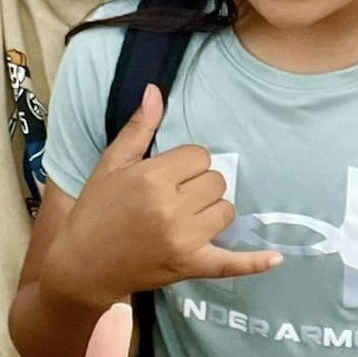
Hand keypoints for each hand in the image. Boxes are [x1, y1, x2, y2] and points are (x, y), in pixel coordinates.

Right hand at [49, 87, 282, 309]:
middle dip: (199, 185)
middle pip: (216, 181)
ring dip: (212, 211)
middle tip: (173, 198)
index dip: (186, 164)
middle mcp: (171, 208)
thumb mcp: (112, 164)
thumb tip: (155, 90)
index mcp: (153, 178)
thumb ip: (139, 127)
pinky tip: (276, 258)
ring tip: (185, 218)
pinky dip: (253, 262)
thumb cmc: (96, 210)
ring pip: (226, 210)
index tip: (167, 176)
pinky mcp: (190, 266)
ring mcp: (183, 240)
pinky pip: (231, 263)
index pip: (200, 155)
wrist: (81, 265)